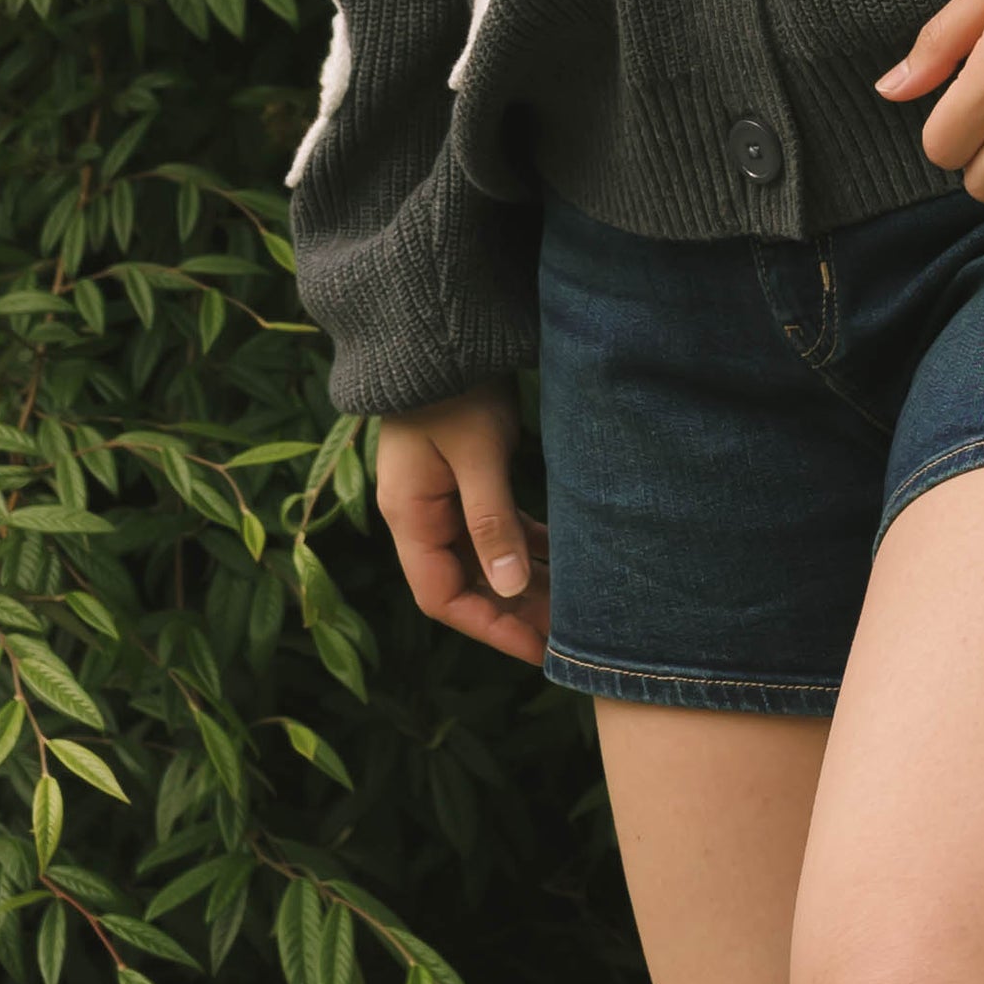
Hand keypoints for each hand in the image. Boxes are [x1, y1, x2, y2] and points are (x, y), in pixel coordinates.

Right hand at [372, 386, 547, 664]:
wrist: (442, 333)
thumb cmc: (455, 390)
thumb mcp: (478, 456)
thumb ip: (491, 521)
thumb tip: (509, 589)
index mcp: (410, 519)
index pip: (443, 597)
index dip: (490, 628)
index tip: (537, 649)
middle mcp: (419, 516)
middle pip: (466, 583)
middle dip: (514, 610)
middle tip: (568, 632)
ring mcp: (439, 498)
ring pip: (483, 557)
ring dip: (523, 580)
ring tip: (573, 603)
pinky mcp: (461, 479)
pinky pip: (493, 527)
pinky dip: (524, 544)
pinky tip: (562, 556)